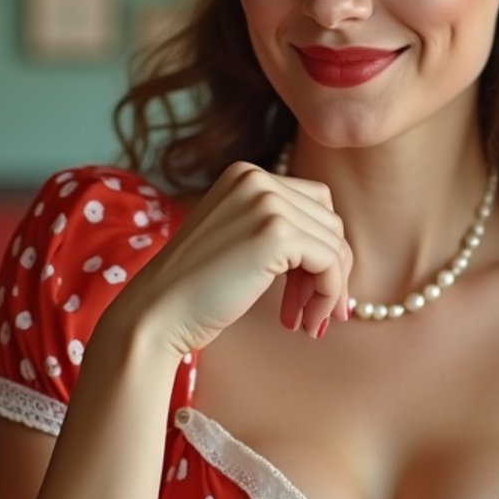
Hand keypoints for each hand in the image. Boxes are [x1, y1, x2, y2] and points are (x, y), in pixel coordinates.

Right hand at [109, 162, 352, 356]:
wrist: (156, 313)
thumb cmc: (195, 290)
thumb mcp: (239, 242)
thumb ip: (278, 231)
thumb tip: (341, 251)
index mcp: (245, 175)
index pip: (314, 204)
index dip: (320, 250)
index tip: (309, 294)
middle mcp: (256, 179)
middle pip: (329, 222)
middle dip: (328, 272)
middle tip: (311, 314)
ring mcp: (266, 202)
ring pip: (335, 244)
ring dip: (327, 289)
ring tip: (305, 323)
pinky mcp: (276, 233)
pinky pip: (330, 263)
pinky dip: (327, 295)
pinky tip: (303, 323)